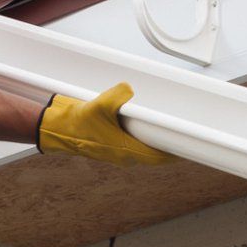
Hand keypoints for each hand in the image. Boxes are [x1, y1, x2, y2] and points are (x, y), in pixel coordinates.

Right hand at [36, 83, 175, 166]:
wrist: (59, 129)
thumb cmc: (79, 122)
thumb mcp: (99, 105)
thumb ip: (117, 96)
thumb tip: (128, 89)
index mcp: (125, 151)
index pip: (158, 156)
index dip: (174, 152)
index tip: (187, 147)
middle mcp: (124, 155)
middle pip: (154, 154)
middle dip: (167, 145)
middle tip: (180, 134)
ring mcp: (118, 152)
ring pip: (144, 150)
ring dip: (154, 141)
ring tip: (165, 129)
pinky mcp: (112, 146)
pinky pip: (134, 145)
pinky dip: (142, 138)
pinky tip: (143, 126)